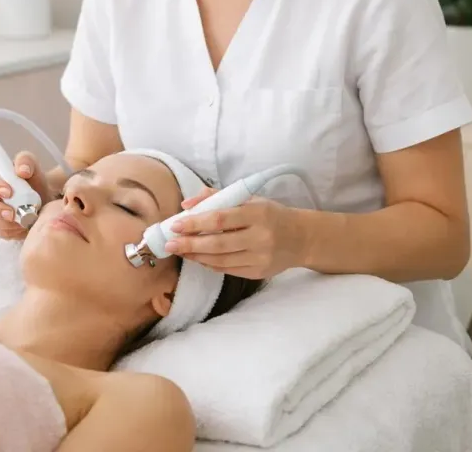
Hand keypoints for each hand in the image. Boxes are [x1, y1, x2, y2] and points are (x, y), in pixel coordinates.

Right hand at [0, 151, 51, 239]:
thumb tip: (22, 170)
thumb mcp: (31, 166)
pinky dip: (9, 231)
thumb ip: (26, 161)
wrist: (39, 199)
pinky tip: (21, 226)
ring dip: (5, 223)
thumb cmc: (30, 180)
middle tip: (13, 213)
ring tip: (22, 220)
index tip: (9, 192)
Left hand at [165, 195, 307, 279]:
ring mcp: (260, 258)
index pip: (220, 218)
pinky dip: (209, 264)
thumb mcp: (249, 199)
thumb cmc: (271, 215)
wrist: (301, 238)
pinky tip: (198, 257)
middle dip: (190, 244)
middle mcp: (260, 237)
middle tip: (170, 244)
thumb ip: (217, 197)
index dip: (195, 223)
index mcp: (258, 213)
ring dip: (196, 256)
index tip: (176, 224)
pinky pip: (227, 270)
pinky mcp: (258, 273)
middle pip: (217, 243)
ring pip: (220, 260)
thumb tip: (187, 204)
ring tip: (180, 250)